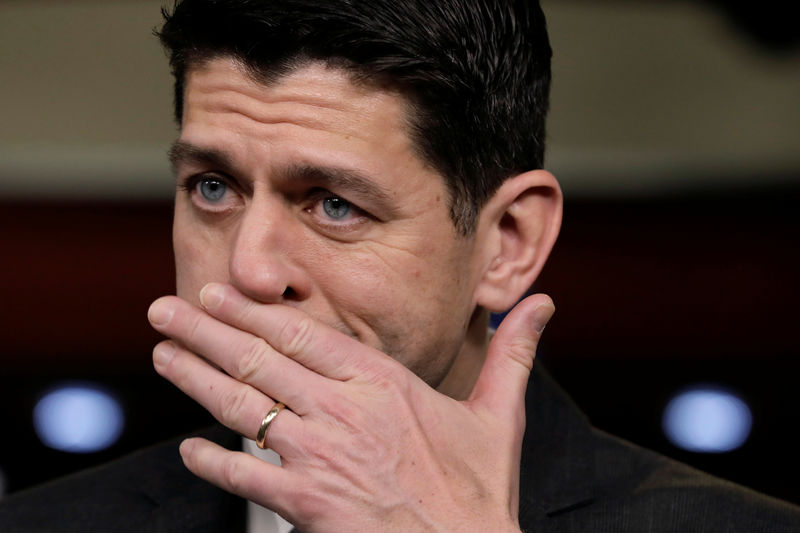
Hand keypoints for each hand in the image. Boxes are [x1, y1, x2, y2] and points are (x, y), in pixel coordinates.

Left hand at [148, 283, 553, 532]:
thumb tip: (544, 306)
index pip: (303, 334)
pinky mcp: (306, 504)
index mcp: (382, 384)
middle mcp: (343, 412)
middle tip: (165, 307)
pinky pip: (247, 476)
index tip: (219, 292)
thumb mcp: (499, 416)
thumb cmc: (476, 493)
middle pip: (261, 360)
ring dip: (195, 378)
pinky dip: (212, 463)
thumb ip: (513, 355)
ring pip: (242, 407)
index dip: (254, 311)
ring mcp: (319, 457)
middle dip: (206, 330)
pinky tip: (185, 449)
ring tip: (161, 354)